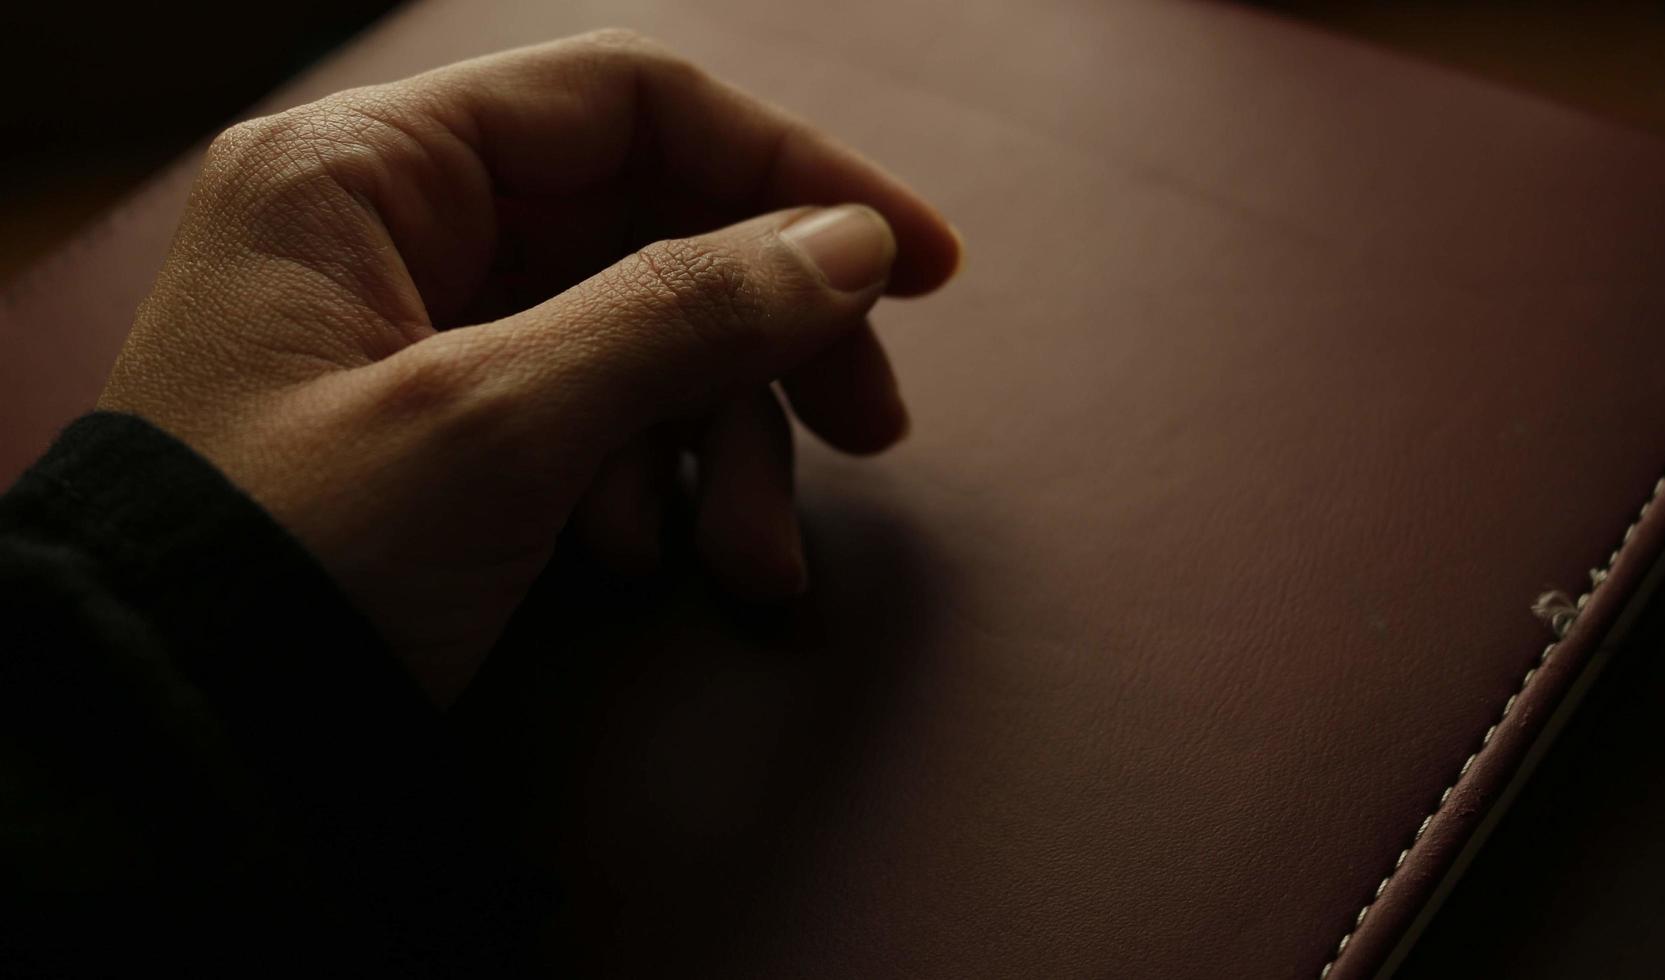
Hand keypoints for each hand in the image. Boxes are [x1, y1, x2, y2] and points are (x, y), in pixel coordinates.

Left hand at [97, 30, 960, 702]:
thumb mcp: (499, 426)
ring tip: (751, 561)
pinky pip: (596, 413)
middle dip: (768, 339)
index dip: (792, 171)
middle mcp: (399, 226)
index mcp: (371, 169)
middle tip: (872, 426)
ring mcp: (426, 328)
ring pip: (641, 335)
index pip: (630, 105)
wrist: (169, 739)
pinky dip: (654, 484)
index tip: (918, 261)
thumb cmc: (294, 560)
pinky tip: (651, 559)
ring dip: (724, 443)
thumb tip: (851, 245)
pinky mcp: (453, 423)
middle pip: (654, 227)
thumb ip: (683, 313)